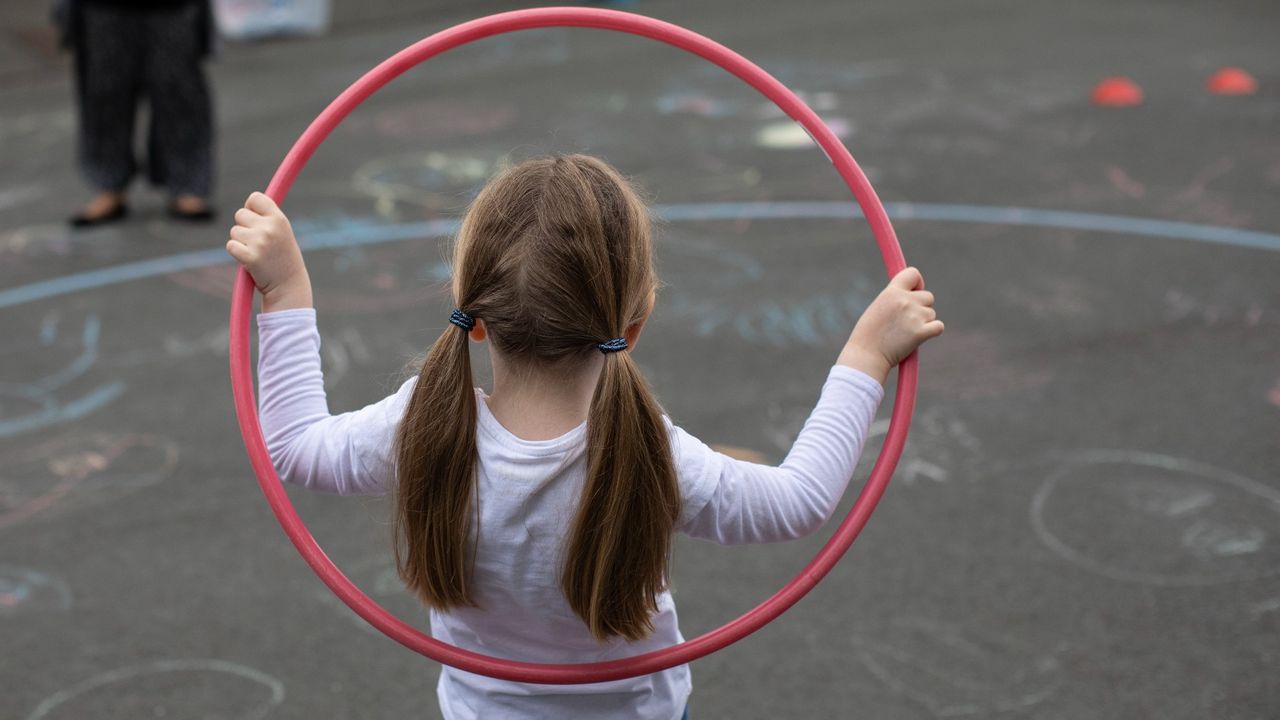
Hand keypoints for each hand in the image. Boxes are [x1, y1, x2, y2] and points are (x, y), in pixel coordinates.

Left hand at [225, 192, 312, 311]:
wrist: (288, 286)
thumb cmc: (284, 258)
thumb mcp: (283, 233)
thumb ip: (268, 218)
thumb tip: (249, 204)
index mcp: (279, 219)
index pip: (255, 198)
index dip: (251, 207)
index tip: (254, 217)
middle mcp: (270, 228)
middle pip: (240, 214)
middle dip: (244, 227)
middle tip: (257, 242)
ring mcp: (259, 242)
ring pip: (234, 232)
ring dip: (241, 242)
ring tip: (257, 253)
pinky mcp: (249, 257)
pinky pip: (231, 246)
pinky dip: (236, 253)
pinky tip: (250, 260)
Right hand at [838, 266, 943, 384]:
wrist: (866, 356)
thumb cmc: (867, 335)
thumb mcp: (878, 308)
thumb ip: (894, 300)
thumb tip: (912, 297)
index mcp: (891, 292)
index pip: (913, 274)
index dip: (917, 283)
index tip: (914, 292)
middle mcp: (904, 301)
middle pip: (928, 296)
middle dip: (922, 307)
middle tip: (908, 320)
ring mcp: (914, 316)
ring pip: (931, 314)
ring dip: (923, 322)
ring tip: (905, 333)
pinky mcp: (921, 333)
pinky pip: (938, 327)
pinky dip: (932, 332)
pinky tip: (919, 338)